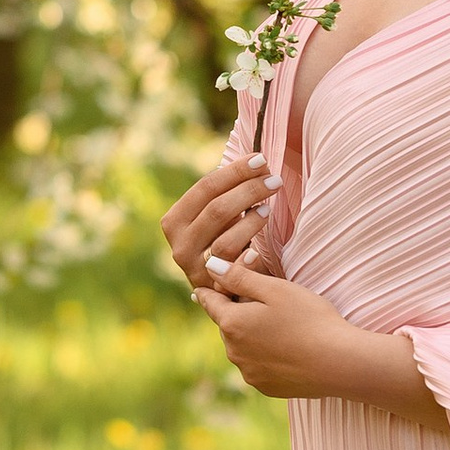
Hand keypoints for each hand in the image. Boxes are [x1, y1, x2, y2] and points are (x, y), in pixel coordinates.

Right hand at [162, 150, 279, 291]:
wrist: (224, 287)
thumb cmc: (224, 239)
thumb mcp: (218, 216)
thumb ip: (226, 192)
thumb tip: (258, 160)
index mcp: (175, 220)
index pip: (205, 187)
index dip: (235, 171)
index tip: (261, 159)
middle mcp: (179, 245)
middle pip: (216, 211)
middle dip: (249, 191)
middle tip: (274, 179)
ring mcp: (195, 270)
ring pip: (224, 242)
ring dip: (250, 222)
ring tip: (268, 209)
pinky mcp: (214, 290)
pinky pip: (233, 272)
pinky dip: (247, 258)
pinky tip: (259, 249)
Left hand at [187, 257, 440, 420]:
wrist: (340, 363)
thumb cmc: (309, 319)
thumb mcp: (275, 289)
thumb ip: (239, 276)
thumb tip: (210, 267)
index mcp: (232, 323)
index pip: (209, 301)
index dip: (214, 288)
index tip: (210, 284)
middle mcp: (233, 352)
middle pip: (227, 324)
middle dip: (238, 311)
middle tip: (261, 300)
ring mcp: (248, 373)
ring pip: (241, 346)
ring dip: (251, 334)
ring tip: (279, 326)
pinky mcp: (265, 387)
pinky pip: (257, 365)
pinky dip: (265, 355)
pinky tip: (287, 348)